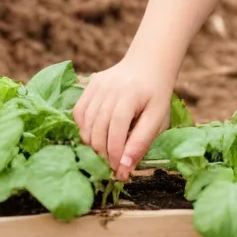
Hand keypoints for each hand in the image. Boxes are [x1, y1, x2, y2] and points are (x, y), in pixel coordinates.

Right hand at [72, 56, 173, 181]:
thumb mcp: (158, 119)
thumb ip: (141, 142)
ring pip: (86, 123)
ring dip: (94, 143)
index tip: (119, 171)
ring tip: (106, 150)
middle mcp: (112, 87)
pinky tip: (96, 134)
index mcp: (132, 94)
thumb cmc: (156, 96)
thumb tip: (123, 168)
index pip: (117, 128)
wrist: (148, 66)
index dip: (115, 152)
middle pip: (99, 128)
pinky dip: (84, 128)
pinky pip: (79, 113)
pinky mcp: (90, 84)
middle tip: (113, 163)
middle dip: (104, 152)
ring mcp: (98, 84)